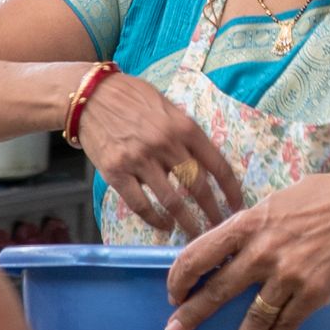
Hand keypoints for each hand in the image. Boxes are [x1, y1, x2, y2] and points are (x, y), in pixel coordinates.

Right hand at [76, 74, 241, 237]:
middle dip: (213, 211)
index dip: (231, 188)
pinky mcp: (116, 172)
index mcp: (184, 127)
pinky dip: (154, 220)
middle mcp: (166, 144)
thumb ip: (185, 132)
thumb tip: (204, 158)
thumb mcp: (168, 106)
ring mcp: (140, 160)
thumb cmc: (133, 97)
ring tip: (195, 233)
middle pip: (198, 186)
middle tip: (220, 227)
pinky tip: (164, 226)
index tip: (238, 204)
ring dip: (187, 221)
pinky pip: (140, 204)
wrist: (91, 96)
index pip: (217, 164)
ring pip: (171, 200)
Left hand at [164, 164, 329, 329]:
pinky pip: (288, 321)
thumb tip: (228, 249)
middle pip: (218, 289)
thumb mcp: (276, 202)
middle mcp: (263, 250)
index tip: (175, 293)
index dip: (180, 277)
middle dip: (193, 314)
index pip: (199, 253)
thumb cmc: (321, 197)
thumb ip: (250, 227)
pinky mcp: (314, 291)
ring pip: (254, 317)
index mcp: (249, 223)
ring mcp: (289, 274)